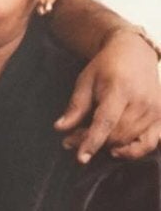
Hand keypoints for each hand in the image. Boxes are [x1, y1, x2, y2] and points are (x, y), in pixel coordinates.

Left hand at [55, 31, 160, 162]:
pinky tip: (116, 150)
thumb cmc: (106, 67)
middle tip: (71, 140)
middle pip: (117, 134)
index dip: (92, 141)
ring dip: (107, 145)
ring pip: (130, 140)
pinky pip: (150, 143)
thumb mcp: (85, 81)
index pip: (106, 121)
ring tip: (87, 139)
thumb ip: (76, 106)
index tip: (80, 157)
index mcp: (120, 89)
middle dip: (92, 142)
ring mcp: (156, 110)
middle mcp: (142, 102)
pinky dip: (134, 151)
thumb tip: (60, 128)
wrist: (134, 53)